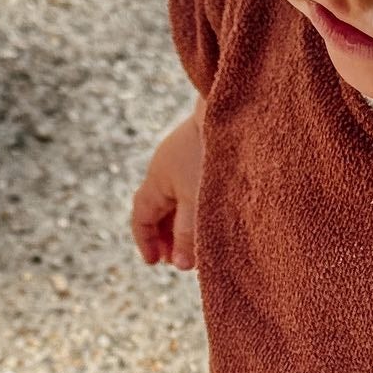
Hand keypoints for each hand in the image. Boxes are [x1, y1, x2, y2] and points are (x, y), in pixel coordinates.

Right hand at [130, 101, 205, 269]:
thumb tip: (181, 265)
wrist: (231, 107)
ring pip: (177, 197)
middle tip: (179, 258)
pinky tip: (213, 213)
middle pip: (158, 208)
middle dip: (165, 236)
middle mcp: (165, 167)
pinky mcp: (204, 149)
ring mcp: (184, 156)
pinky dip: (196, 204)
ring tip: (198, 242)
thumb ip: (188, 234)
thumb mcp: (198, 202)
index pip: (141, 216)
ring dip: (183, 221)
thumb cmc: (211, 154)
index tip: (155, 262)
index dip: (145, 241)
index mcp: (157, 180)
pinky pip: (192, 184)